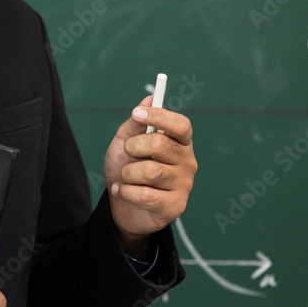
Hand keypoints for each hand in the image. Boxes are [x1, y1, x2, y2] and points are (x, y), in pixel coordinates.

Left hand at [103, 96, 196, 254]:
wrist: (120, 206)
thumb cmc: (126, 169)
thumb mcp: (124, 143)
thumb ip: (135, 124)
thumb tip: (148, 99)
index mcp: (179, 142)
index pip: (181, 125)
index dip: (160, 116)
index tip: (137, 113)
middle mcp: (187, 161)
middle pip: (161, 144)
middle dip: (134, 147)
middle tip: (128, 154)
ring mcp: (184, 185)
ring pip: (150, 171)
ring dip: (127, 173)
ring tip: (126, 177)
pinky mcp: (176, 206)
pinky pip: (146, 195)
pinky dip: (125, 192)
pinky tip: (122, 191)